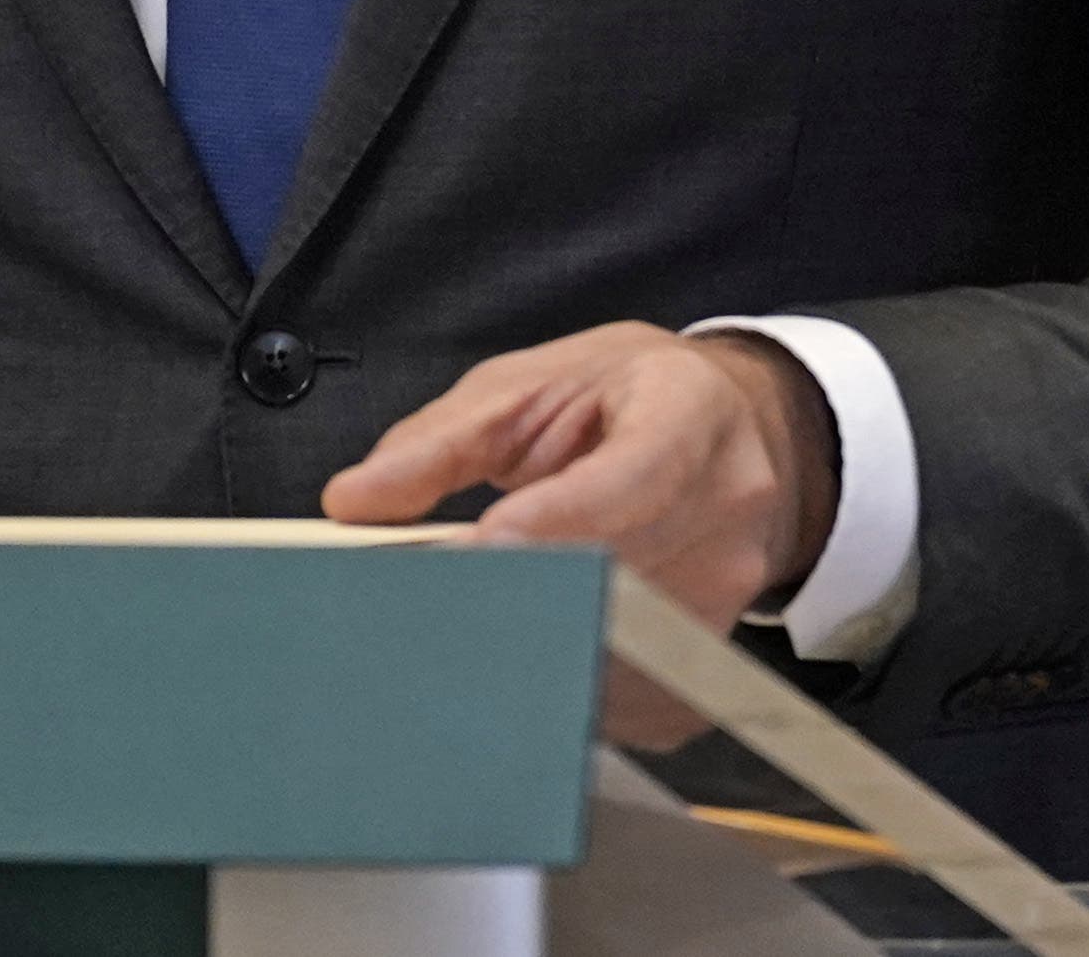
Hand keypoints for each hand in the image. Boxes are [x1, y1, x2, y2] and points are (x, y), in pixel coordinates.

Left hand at [319, 323, 838, 630]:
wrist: (734, 434)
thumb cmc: (626, 400)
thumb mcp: (531, 384)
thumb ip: (441, 441)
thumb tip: (354, 500)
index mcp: (689, 417)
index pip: (633, 480)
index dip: (557, 522)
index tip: (480, 549)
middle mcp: (727, 511)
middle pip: (617, 581)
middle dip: (515, 594)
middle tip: (427, 600)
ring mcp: (728, 597)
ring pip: (612, 653)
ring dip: (527, 644)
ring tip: (473, 614)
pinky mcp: (703, 669)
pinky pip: (618, 704)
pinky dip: (555, 682)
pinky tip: (529, 641)